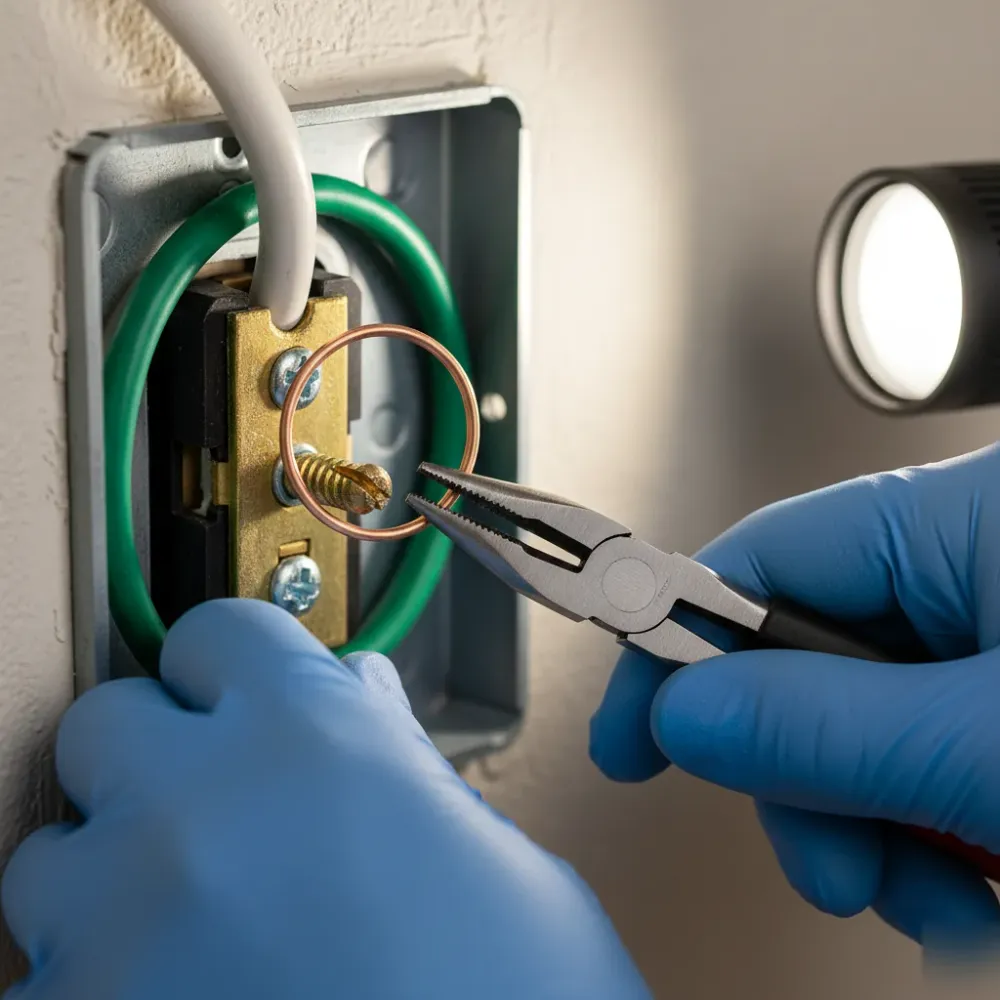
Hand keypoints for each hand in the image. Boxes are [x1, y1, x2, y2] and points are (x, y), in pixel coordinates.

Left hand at [3, 600, 649, 999]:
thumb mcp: (499, 864)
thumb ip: (404, 765)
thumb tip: (356, 701)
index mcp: (318, 744)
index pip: (218, 632)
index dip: (231, 666)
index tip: (234, 695)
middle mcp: (200, 813)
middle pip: (105, 723)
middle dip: (151, 761)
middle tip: (210, 815)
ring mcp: (120, 938)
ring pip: (47, 861)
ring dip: (106, 884)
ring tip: (191, 935)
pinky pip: (38, 990)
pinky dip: (93, 993)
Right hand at [589, 444, 999, 950]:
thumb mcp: (989, 745)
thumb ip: (829, 730)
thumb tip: (684, 717)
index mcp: (954, 522)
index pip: (756, 564)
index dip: (674, 647)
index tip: (629, 732)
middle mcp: (961, 569)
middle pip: (798, 667)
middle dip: (804, 785)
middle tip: (832, 866)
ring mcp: (985, 640)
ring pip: (855, 735)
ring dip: (872, 834)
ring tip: (933, 902)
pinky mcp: (997, 703)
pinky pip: (912, 765)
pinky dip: (925, 840)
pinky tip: (970, 888)